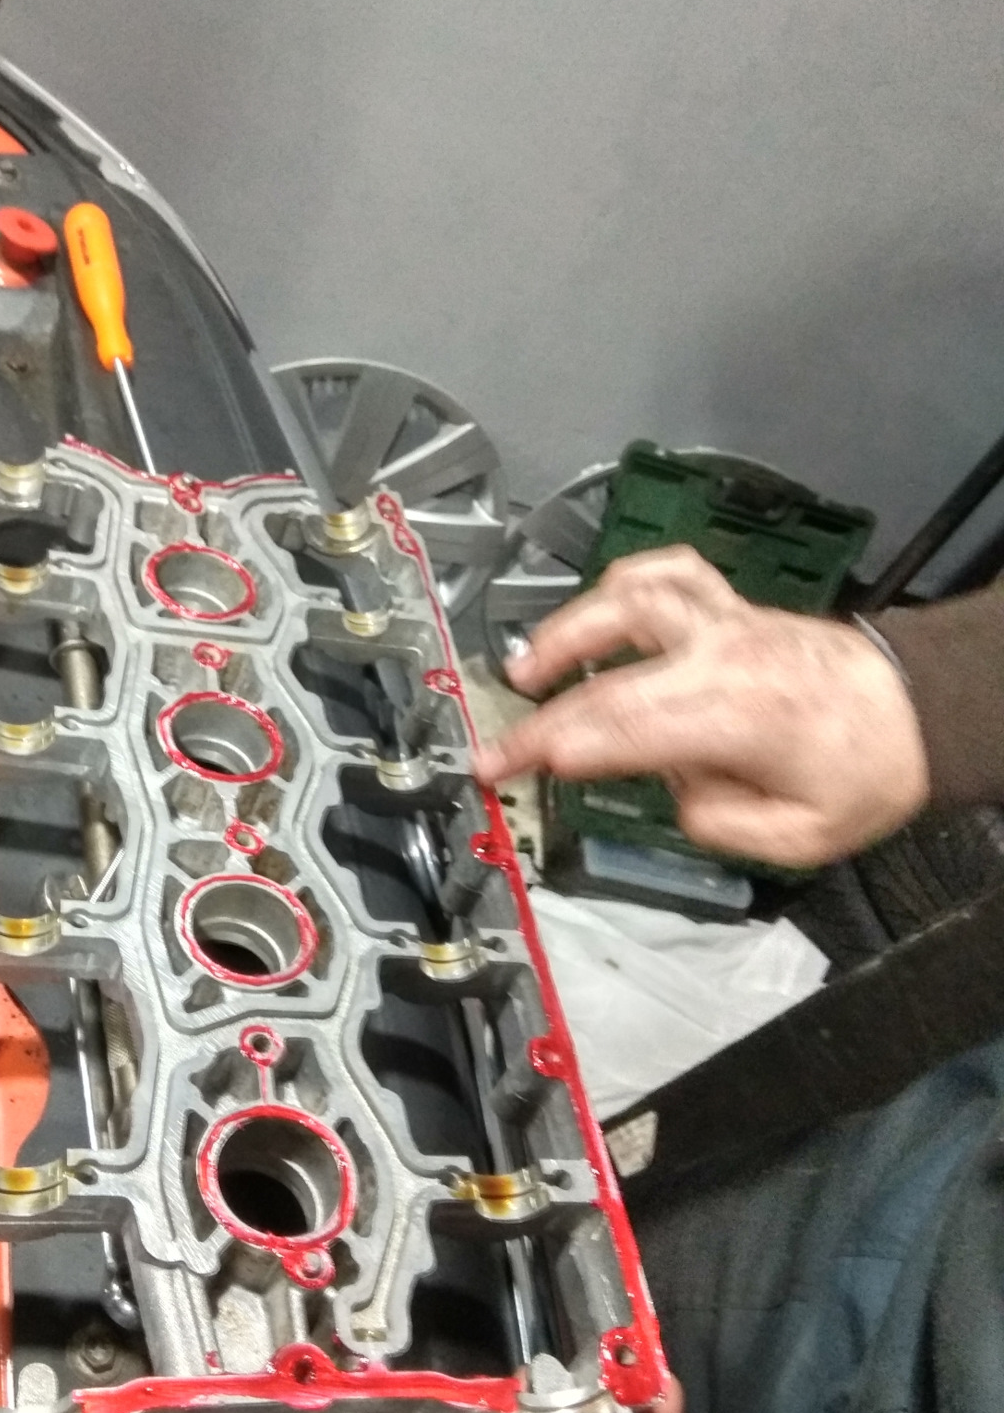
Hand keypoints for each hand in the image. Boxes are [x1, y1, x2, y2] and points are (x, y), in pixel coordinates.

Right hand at [475, 546, 927, 866]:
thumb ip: (719, 823)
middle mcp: (723, 656)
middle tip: (494, 749)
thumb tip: (674, 794)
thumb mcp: (800, 837)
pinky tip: (596, 608)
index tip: (507, 767)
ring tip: (526, 669)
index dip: (555, 749)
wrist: (918, 712)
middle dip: (540, 718)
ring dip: (569, 631)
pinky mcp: (731, 610)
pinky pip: (670, 575)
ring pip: (633, 601)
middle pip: (609, 678)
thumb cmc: (864, 772)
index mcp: (737, 716)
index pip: (622, 729)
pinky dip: (624, 583)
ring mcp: (726, 623)